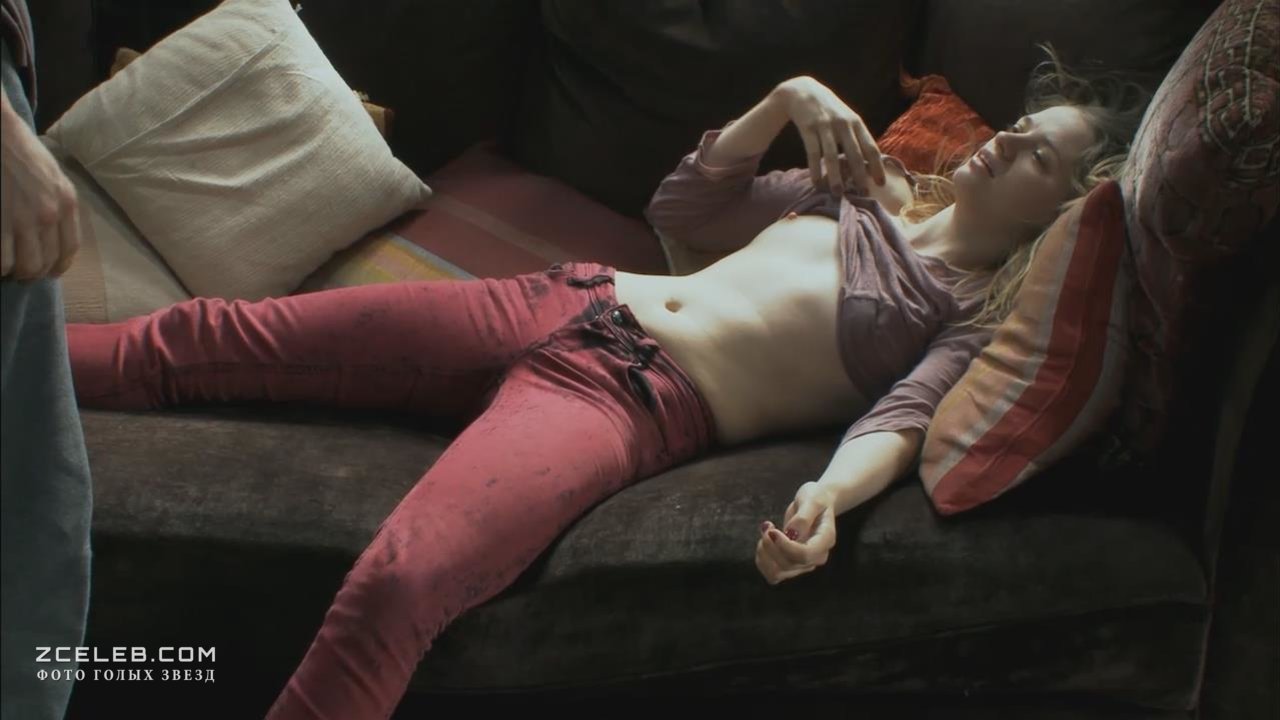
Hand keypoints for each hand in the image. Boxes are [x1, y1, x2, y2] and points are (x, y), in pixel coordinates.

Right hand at [1, 90, 80, 280]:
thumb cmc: (22, 151)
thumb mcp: (54, 177)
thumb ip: (58, 204)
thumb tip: (54, 233)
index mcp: (67, 204)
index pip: (68, 250)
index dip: (58, 267)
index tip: (48, 271)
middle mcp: (49, 215)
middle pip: (45, 263)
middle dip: (32, 273)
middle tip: (20, 271)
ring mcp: (22, 219)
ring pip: (24, 266)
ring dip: (14, 272)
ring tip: (6, 268)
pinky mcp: (0, 221)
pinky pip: (1, 259)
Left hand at [756, 481, 837, 585]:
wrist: (817, 501)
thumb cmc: (816, 497)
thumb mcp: (812, 499)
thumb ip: (803, 517)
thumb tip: (791, 534)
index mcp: (825, 540)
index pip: (804, 555)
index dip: (784, 546)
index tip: (772, 530)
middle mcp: (816, 556)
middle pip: (788, 564)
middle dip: (770, 547)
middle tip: (766, 526)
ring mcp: (804, 563)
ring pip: (778, 573)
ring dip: (764, 554)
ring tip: (765, 533)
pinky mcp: (792, 564)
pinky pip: (773, 574)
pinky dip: (762, 561)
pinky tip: (763, 542)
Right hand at [775, 75, 885, 195]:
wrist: (803, 92)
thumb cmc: (829, 110)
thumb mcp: (847, 118)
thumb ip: (857, 137)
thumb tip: (870, 163)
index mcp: (856, 122)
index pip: (870, 147)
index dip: (877, 166)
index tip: (880, 184)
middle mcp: (843, 123)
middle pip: (854, 154)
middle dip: (859, 175)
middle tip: (862, 194)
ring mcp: (825, 126)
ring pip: (831, 156)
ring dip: (835, 176)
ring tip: (837, 193)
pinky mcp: (808, 128)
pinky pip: (812, 153)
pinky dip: (815, 169)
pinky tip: (817, 183)